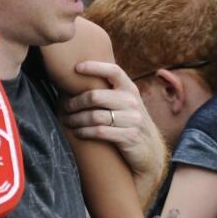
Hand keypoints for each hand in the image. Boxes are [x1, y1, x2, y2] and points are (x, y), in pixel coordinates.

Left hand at [62, 61, 167, 185]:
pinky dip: (84, 132)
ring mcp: (132, 120)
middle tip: (65, 107)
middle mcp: (132, 102)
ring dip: (76, 119)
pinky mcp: (129, 137)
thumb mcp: (127, 103)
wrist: (151, 150)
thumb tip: (81, 79)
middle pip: (96, 96)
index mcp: (130, 89)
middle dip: (76, 102)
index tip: (76, 68)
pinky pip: (100, 132)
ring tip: (67, 121)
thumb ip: (111, 91)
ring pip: (95, 116)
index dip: (94, 67)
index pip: (113, 71)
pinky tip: (77, 133)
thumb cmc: (130, 123)